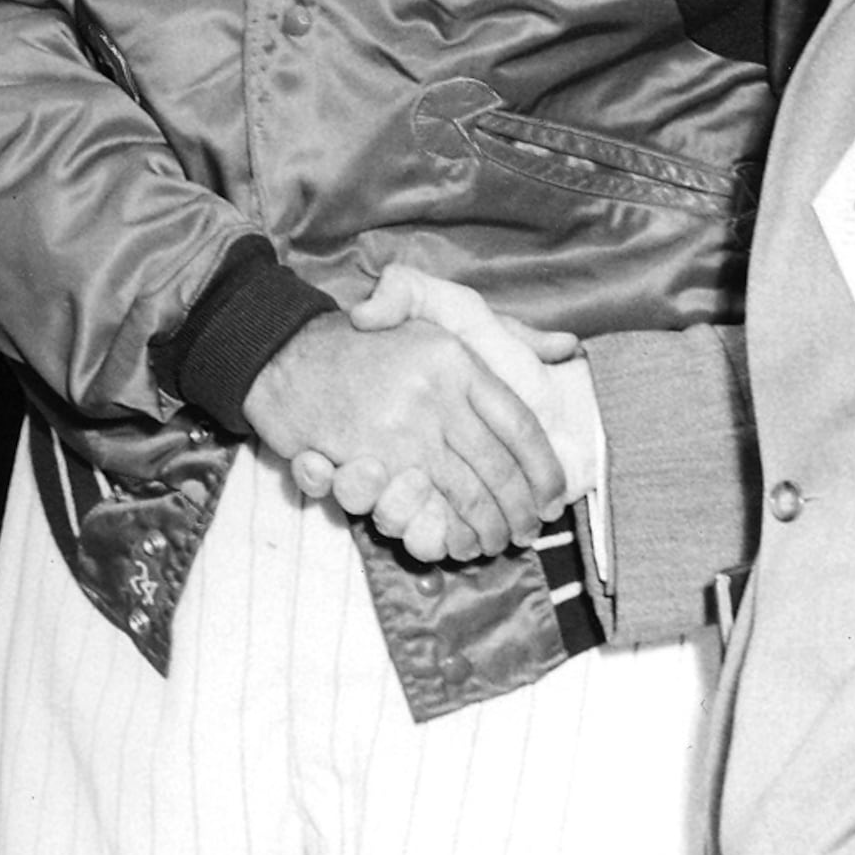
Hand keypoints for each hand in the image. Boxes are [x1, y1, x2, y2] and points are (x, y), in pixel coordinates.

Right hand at [291, 266, 600, 560]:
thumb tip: (566, 346)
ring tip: (501, 541)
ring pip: (464, 495)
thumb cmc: (367, 338)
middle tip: (531, 529)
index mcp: (457, 359)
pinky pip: (421, 510)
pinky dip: (448, 535)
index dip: (542, 467)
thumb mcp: (437, 312)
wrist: (287, 353)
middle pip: (497, 468)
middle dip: (520, 508)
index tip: (554, 493)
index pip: (518, 423)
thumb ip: (505, 333)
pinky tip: (462, 542)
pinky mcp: (368, 462)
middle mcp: (434, 395)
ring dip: (489, 528)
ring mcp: (400, 432)